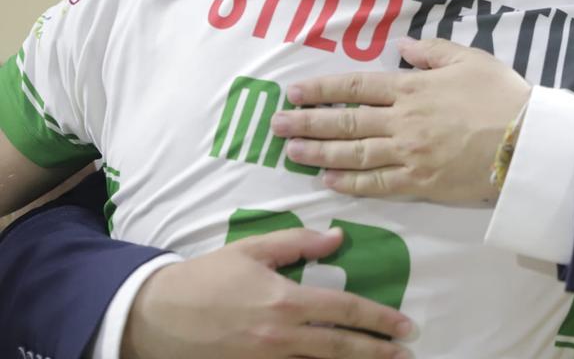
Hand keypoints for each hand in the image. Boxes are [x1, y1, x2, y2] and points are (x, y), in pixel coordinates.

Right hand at [124, 227, 412, 358]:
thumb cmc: (207, 278)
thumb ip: (298, 243)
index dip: (378, 319)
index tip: (404, 325)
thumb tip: (338, 237)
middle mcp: (280, 337)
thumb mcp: (252, 249)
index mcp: (285, 302)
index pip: (344, 310)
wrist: (156, 316)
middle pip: (340, 348)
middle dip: (378, 352)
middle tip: (406, 353)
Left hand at [271, 38, 531, 202]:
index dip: (322, 90)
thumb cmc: (502, 95)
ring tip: (290, 152)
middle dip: (306, 123)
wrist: (526, 141)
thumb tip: (403, 49)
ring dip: (318, 153)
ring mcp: (408, 154)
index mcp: (412, 87)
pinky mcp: (420, 183)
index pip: (356, 87)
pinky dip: (349, 183)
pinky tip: (327, 181)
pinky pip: (376, 184)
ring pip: (353, 154)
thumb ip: (432, 52)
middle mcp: (402, 120)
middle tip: (276, 125)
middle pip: (345, 122)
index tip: (294, 92)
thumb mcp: (470, 59)